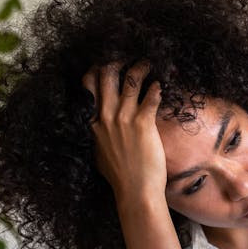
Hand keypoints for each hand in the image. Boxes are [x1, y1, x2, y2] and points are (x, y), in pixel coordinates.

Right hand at [81, 61, 164, 202]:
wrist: (134, 190)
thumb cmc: (119, 177)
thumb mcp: (99, 153)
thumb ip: (98, 136)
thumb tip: (99, 129)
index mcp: (93, 123)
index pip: (88, 87)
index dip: (95, 72)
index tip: (104, 64)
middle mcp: (106, 117)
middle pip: (106, 78)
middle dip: (115, 63)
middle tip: (125, 57)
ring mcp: (124, 119)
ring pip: (129, 82)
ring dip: (139, 70)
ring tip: (146, 64)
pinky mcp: (143, 124)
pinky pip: (150, 98)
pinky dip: (155, 89)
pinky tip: (159, 85)